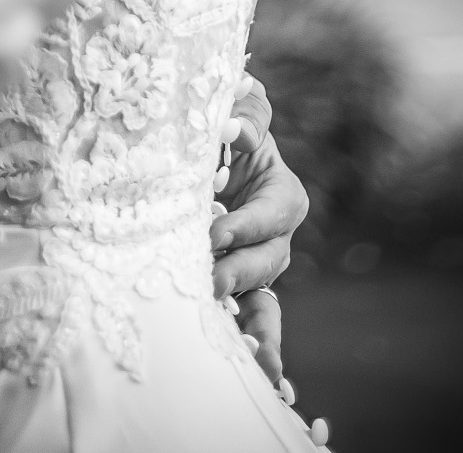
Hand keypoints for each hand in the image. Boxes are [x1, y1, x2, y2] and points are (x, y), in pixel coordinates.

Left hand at [211, 75, 307, 389]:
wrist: (208, 162)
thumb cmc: (227, 135)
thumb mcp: (241, 119)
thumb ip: (246, 113)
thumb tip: (235, 125)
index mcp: (284, 197)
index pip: (269, 215)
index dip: (244, 225)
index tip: (214, 232)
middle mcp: (278, 240)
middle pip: (266, 262)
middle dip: (238, 274)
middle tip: (210, 282)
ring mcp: (261, 270)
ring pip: (264, 302)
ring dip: (251, 325)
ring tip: (238, 346)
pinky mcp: (243, 292)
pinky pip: (255, 325)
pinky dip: (257, 349)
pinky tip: (261, 378)